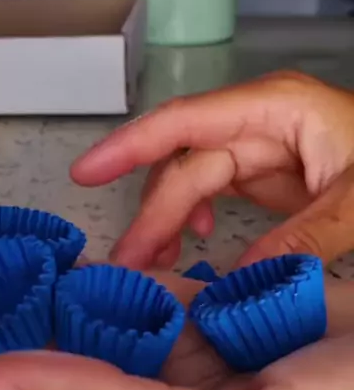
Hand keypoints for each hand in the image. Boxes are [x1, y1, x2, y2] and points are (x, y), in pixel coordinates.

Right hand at [70, 71, 353, 268]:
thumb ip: (304, 237)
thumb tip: (240, 281)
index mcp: (275, 109)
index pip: (185, 122)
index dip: (129, 145)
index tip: (85, 172)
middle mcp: (259, 122)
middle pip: (186, 163)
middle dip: (155, 211)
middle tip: (131, 263)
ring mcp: (262, 147)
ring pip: (194, 180)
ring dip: (171, 220)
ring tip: (156, 263)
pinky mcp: (268, 174)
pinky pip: (216, 193)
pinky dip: (200, 220)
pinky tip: (200, 245)